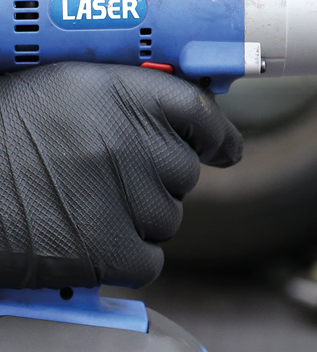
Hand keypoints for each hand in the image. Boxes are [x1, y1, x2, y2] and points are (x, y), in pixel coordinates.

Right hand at [0, 63, 241, 288]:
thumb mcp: (57, 91)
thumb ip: (119, 99)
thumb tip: (182, 124)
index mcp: (116, 91)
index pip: (197, 110)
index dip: (216, 134)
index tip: (223, 150)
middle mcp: (127, 139)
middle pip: (184, 172)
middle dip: (155, 181)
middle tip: (101, 183)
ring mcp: (123, 196)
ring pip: (168, 218)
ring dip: (136, 220)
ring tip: (77, 209)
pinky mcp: (109, 250)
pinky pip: (148, 261)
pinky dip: (124, 259)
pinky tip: (83, 242)